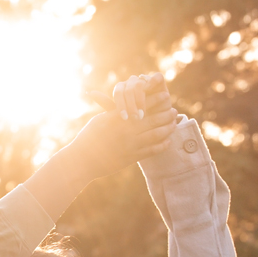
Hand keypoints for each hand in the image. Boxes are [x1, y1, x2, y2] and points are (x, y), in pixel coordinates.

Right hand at [22, 73, 177, 218]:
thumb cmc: (88, 138)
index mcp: (119, 119)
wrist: (82, 161)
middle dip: (166, 114)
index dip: (155, 100)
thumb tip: (125, 105)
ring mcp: (130, 145)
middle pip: (153, 120)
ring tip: (174, 123)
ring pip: (156, 135)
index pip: (141, 106)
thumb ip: (114, 112)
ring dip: (168, 128)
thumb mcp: (99, 120)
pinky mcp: (132, 158)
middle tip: (174, 111)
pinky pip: (152, 151)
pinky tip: (168, 141)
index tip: (165, 96)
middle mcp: (127, 131)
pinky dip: (162, 145)